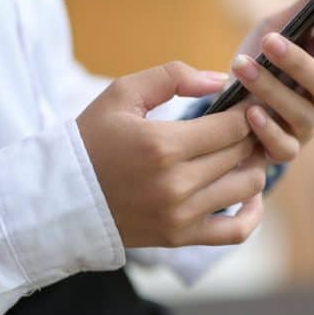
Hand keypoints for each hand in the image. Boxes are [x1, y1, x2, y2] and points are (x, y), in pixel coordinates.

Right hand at [77, 61, 266, 247]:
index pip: (233, 126)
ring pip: (247, 186)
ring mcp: (180, 215)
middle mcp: (175, 183)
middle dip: (250, 133)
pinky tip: (248, 193)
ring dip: (253, 165)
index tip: (245, 103)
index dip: (247, 111)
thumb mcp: (122, 94)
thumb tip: (220, 81)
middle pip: (242, 152)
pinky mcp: (181, 237)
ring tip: (244, 152)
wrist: (60, 197)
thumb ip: (172, 77)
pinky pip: (236, 231)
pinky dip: (252, 213)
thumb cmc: (91, 140)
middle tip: (247, 123)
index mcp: (162, 145)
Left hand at [231, 0, 313, 162]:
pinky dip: (267, 130)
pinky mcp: (284, 150)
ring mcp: (305, 125)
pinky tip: (249, 113)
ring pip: (300, 112)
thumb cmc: (263, 62)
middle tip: (270, 40)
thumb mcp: (277, 27)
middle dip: (298, 61)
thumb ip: (306, 4)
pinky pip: (283, 147)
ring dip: (270, 89)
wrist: (232, 108)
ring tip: (242, 67)